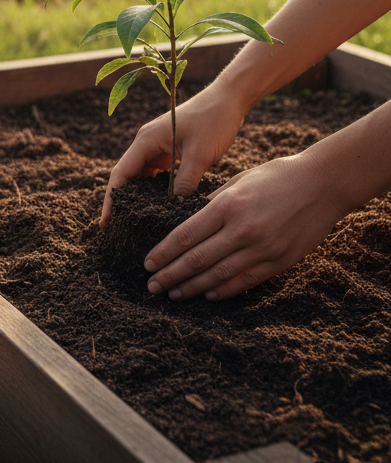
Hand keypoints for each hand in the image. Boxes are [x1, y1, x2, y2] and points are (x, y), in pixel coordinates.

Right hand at [99, 87, 244, 226]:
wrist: (228, 100)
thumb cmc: (212, 121)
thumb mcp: (199, 155)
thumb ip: (185, 182)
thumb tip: (175, 209)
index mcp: (146, 140)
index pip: (121, 174)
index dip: (111, 199)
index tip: (106, 222)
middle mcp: (146, 143)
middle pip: (127, 176)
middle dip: (120, 201)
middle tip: (117, 228)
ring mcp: (158, 146)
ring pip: (141, 176)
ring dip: (137, 196)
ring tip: (135, 221)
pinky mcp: (170, 150)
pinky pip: (156, 173)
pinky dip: (154, 190)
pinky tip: (158, 206)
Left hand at [142, 151, 344, 299]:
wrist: (323, 184)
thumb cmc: (276, 176)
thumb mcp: (237, 181)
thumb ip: (212, 203)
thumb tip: (187, 222)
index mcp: (227, 205)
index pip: (185, 235)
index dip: (163, 253)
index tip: (147, 264)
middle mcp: (242, 229)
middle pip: (197, 259)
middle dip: (171, 275)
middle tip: (152, 287)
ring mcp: (263, 248)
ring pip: (219, 275)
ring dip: (193, 287)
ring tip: (174, 294)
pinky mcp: (281, 261)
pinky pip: (246, 281)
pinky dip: (224, 290)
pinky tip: (208, 295)